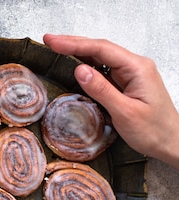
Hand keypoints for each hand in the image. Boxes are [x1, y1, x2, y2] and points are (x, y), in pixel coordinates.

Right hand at [43, 34, 178, 167]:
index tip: (53, 42)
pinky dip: (86, 65)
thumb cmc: (153, 131)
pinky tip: (73, 65)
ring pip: (100, 58)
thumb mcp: (125, 112)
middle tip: (49, 40)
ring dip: (78, 52)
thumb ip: (102, 90)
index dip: (75, 44)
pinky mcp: (125, 84)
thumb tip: (79, 70)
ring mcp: (130, 74)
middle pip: (100, 49)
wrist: (170, 143)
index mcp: (137, 68)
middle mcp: (134, 67)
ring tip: (56, 49)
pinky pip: (103, 70)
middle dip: (73, 43)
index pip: (101, 49)